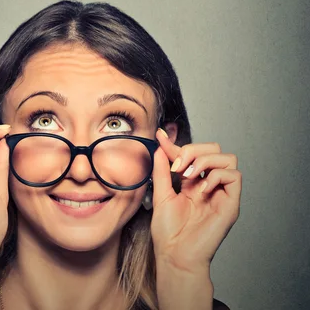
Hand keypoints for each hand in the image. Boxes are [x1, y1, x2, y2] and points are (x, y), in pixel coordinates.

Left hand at [150, 129, 241, 271]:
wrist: (175, 256)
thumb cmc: (169, 233)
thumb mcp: (161, 193)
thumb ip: (162, 169)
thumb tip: (160, 144)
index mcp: (194, 182)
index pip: (193, 153)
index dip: (177, 144)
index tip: (160, 137)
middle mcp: (210, 185)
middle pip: (215, 149)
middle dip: (194, 150)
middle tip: (178, 166)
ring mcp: (222, 194)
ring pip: (228, 158)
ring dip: (205, 161)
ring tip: (189, 177)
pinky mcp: (231, 204)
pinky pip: (234, 176)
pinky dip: (216, 176)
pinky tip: (201, 190)